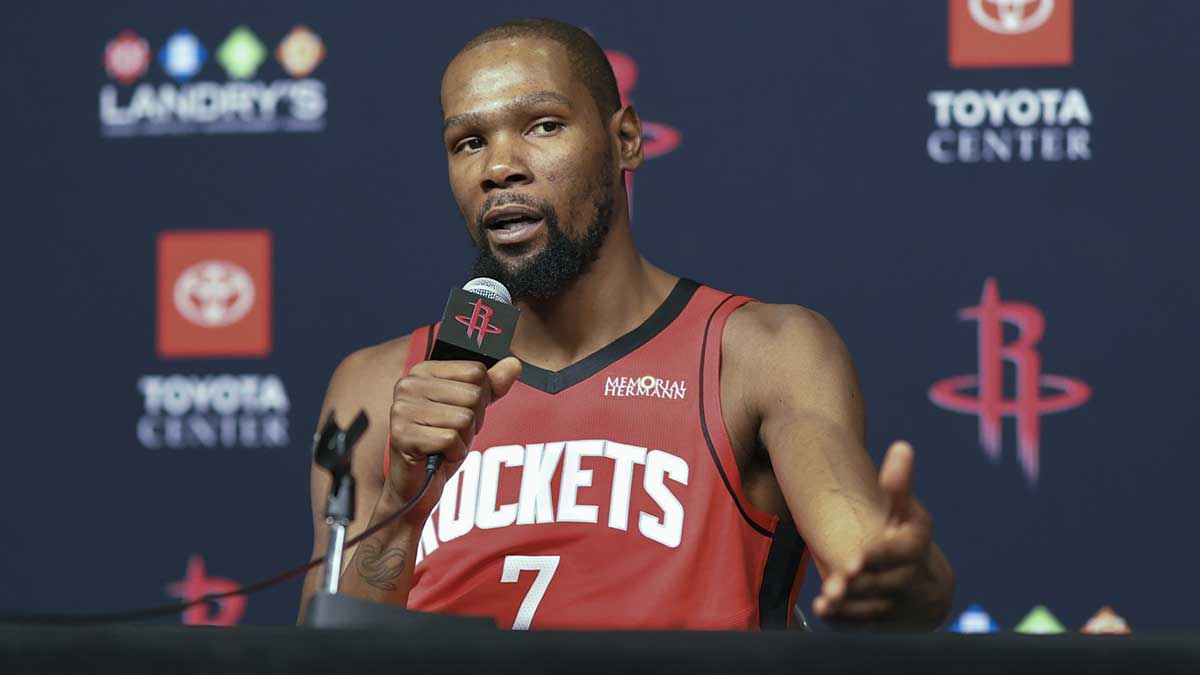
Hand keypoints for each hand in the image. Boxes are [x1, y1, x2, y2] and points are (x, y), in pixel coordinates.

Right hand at [386, 357, 521, 524]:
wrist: (417, 483)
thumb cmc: (442, 442)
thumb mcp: (471, 409)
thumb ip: (491, 385)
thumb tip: (514, 363)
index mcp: (423, 371)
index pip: (476, 371)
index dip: (480, 396)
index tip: (461, 410)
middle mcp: (408, 385)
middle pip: (473, 394)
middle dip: (473, 420)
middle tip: (453, 432)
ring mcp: (402, 410)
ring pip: (464, 418)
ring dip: (463, 438)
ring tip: (445, 444)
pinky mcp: (403, 436)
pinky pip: (451, 439)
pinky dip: (454, 453)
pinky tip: (439, 455)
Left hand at [812, 441, 938, 626]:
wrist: (926, 587)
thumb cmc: (905, 536)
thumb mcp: (904, 510)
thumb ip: (897, 485)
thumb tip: (902, 447)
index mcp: (915, 546)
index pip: (903, 553)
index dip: (880, 556)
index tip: (855, 558)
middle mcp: (910, 578)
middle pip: (887, 584)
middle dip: (860, 585)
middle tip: (835, 582)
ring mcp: (897, 603)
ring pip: (874, 608)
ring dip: (849, 606)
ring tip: (825, 600)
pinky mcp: (882, 621)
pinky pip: (863, 624)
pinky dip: (844, 621)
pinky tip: (824, 612)